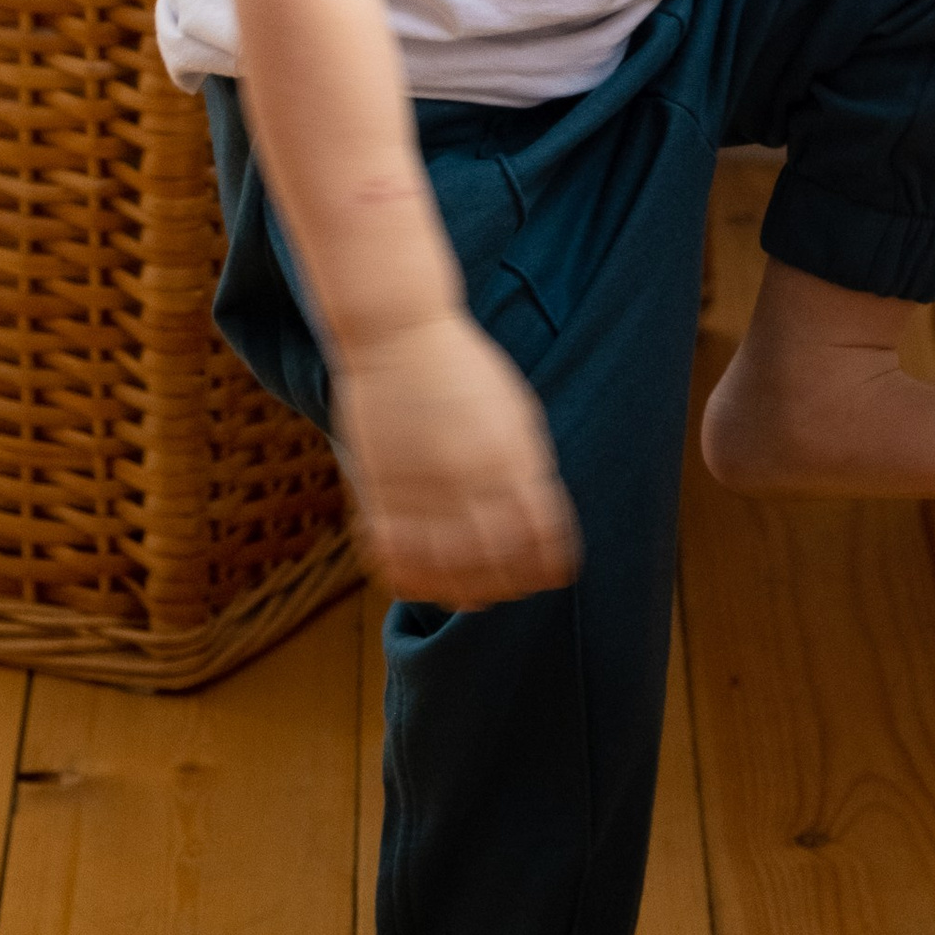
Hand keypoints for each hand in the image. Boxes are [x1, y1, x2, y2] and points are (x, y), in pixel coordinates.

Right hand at [331, 305, 581, 607]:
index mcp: (513, 458)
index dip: (549, 563)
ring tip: (469, 599)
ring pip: (450, 567)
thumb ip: (527, 465)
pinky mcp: (382, 489)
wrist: (398, 335)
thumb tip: (539, 518)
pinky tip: (422, 581)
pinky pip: (399, 553)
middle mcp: (472, 478)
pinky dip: (412, 576)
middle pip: (500, 560)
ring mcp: (425, 487)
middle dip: (511, 584)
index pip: (543, 536)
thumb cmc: (461, 366)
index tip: (552, 574)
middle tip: (511, 592)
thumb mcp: (513, 410)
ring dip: (463, 590)